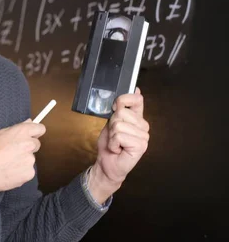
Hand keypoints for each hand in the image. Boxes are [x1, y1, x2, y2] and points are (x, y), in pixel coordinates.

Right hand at [0, 118, 45, 199]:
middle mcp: (29, 144)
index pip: (40, 129)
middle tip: (13, 152)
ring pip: (30, 158)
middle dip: (27, 147)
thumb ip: (16, 128)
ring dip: (23, 160)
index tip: (31, 136)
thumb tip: (28, 122)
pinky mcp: (29, 173)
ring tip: (8, 163)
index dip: (35, 132)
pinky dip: (21, 171)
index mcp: (22, 132)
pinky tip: (10, 171)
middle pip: (36, 144)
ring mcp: (30, 160)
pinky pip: (28, 170)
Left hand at [89, 87, 149, 202]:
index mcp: (138, 118)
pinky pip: (119, 135)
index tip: (116, 108)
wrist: (107, 163)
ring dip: (112, 135)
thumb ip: (121, 108)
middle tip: (114, 135)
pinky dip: (113, 143)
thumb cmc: (110, 144)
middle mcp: (143, 126)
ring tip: (116, 143)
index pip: (137, 99)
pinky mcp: (141, 146)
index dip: (123, 100)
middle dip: (112, 123)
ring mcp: (144, 136)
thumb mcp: (112, 121)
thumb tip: (136, 89)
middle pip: (122, 112)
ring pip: (119, 124)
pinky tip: (118, 149)